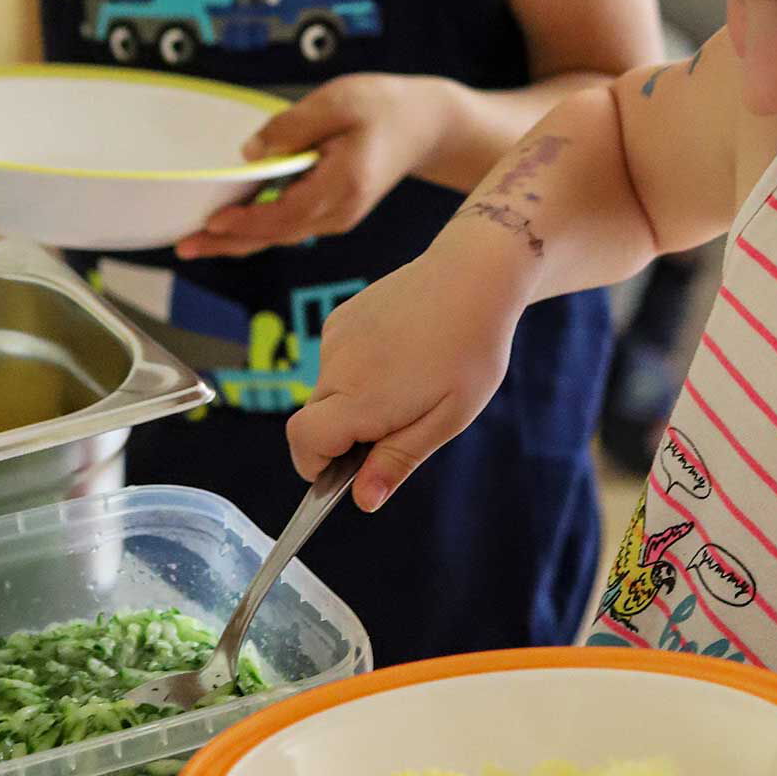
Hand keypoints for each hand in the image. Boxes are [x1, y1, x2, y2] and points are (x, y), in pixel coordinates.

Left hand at [174, 73, 447, 258]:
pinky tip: (230, 226)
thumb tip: (251, 152)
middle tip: (184, 247)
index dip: (248, 221)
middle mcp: (340, 211)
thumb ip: (293, 125)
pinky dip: (258, 228)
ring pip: (281, 235)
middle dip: (229, 242)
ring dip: (238, 239)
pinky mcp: (333, 212)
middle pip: (276, 235)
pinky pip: (290, 225)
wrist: (426, 125)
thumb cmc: (384, 107)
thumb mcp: (337, 100)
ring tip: (196, 242)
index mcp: (344, 186)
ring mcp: (338, 216)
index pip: (287, 214)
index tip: (212, 220)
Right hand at [286, 236, 528, 509]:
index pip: (303, 442)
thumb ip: (398, 460)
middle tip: (401, 421)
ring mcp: (336, 336)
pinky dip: (357, 368)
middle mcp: (338, 365)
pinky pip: (336, 359)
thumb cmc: (470, 351)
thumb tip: (362, 500)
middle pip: (315, 419)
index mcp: (362, 397)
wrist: (473, 275)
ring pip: (327, 389)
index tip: (349, 470)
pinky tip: (399, 352)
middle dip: (344, 434)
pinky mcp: (342, 315)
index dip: (317, 465)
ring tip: (409, 378)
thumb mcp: (446, 418)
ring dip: (354, 398)